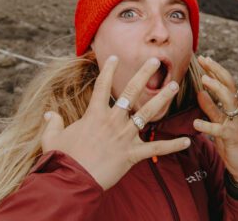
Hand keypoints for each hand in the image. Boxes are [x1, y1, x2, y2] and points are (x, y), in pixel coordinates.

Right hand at [41, 56, 190, 189]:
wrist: (71, 181)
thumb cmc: (61, 160)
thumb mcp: (52, 139)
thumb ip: (52, 124)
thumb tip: (48, 114)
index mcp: (94, 115)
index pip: (102, 86)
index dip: (109, 70)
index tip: (115, 57)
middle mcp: (112, 121)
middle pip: (130, 92)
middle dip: (144, 74)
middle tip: (155, 60)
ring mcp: (124, 136)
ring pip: (148, 113)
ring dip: (163, 98)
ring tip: (175, 85)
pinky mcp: (132, 154)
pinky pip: (156, 148)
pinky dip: (173, 145)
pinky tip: (188, 141)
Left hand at [193, 55, 237, 182]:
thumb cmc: (231, 140)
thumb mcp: (219, 121)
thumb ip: (210, 107)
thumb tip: (200, 92)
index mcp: (234, 104)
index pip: (226, 82)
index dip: (216, 69)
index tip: (204, 58)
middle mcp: (237, 109)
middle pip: (229, 85)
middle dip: (216, 71)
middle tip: (203, 60)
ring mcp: (235, 122)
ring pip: (228, 102)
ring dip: (216, 90)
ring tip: (203, 81)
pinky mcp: (231, 137)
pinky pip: (219, 130)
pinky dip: (207, 126)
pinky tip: (196, 124)